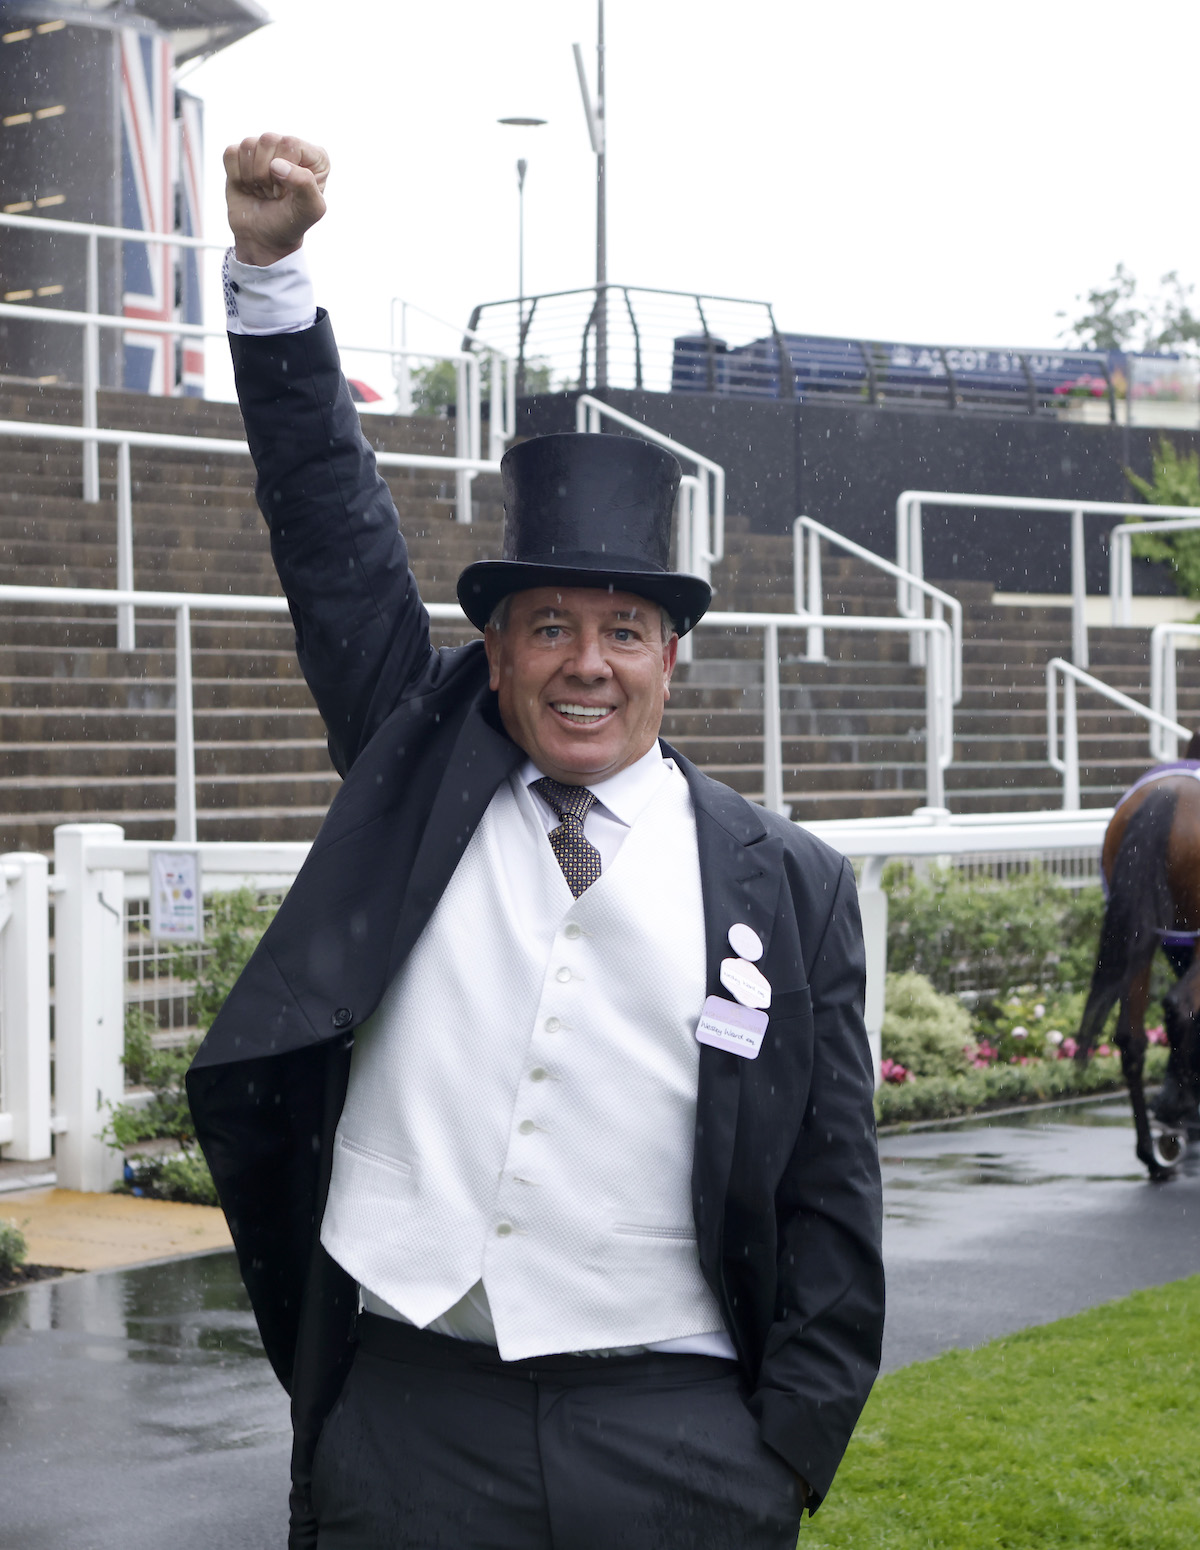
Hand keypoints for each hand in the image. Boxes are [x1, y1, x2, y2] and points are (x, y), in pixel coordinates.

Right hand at [224, 132, 328, 266]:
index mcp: (314, 157)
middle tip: (274, 194)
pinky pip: (230, 154)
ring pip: (248, 145)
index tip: (286, 193)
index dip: (283, 171)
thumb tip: (276, 164)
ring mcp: (264, 149)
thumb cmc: (290, 224)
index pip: (290, 143)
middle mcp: (289, 147)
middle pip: (267, 140)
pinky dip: (236, 176)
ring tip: (263, 191)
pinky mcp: (240, 156)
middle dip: (266, 175)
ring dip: (251, 178)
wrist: (264, 239)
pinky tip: (249, 187)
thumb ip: (305, 184)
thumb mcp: (310, 210)